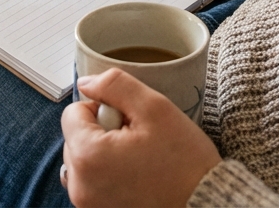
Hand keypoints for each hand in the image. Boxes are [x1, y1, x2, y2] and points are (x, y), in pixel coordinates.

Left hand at [61, 69, 221, 207]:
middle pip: (76, 138)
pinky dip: (108, 176)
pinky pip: (91, 183)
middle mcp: (79, 184)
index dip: (102, 108)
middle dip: (102, 132)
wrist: (206, 204)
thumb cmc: (184, 162)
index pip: (72, 114)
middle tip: (138, 140)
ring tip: (137, 160)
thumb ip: (115, 86)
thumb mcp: (155, 108)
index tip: (129, 120)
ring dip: (103, 154)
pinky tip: (136, 177)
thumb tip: (86, 82)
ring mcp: (87, 203)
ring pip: (83, 161)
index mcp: (88, 155)